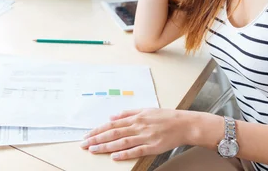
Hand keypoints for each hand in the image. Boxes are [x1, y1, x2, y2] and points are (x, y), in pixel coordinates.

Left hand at [80, 108, 195, 160]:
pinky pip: (136, 151)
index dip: (98, 129)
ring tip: (93, 149)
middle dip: (97, 138)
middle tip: (84, 144)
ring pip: (121, 141)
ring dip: (106, 146)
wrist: (184, 124)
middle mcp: (138, 126)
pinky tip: (114, 157)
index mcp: (135, 117)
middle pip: (113, 132)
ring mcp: (145, 136)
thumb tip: (112, 116)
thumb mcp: (146, 110)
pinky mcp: (152, 146)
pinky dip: (124, 154)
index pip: (112, 124)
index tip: (87, 135)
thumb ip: (128, 113)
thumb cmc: (165, 117)